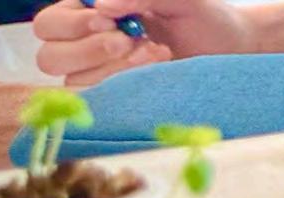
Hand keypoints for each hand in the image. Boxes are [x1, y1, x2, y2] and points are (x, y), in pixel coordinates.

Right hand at [32, 0, 255, 84]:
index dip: (73, 24)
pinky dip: (126, 87)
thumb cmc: (204, 17)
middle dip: (89, 50)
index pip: (49, 23)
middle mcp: (87, 45)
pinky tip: (155, 70)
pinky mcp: (121, 99)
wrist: (234, 48)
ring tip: (155, 52)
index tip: (109, 21)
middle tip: (129, 40)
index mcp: (89, 14)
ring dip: (115, 69)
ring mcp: (102, 76)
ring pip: (74, 82)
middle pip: (50, 57)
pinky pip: (102, 102)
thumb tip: (102, 6)